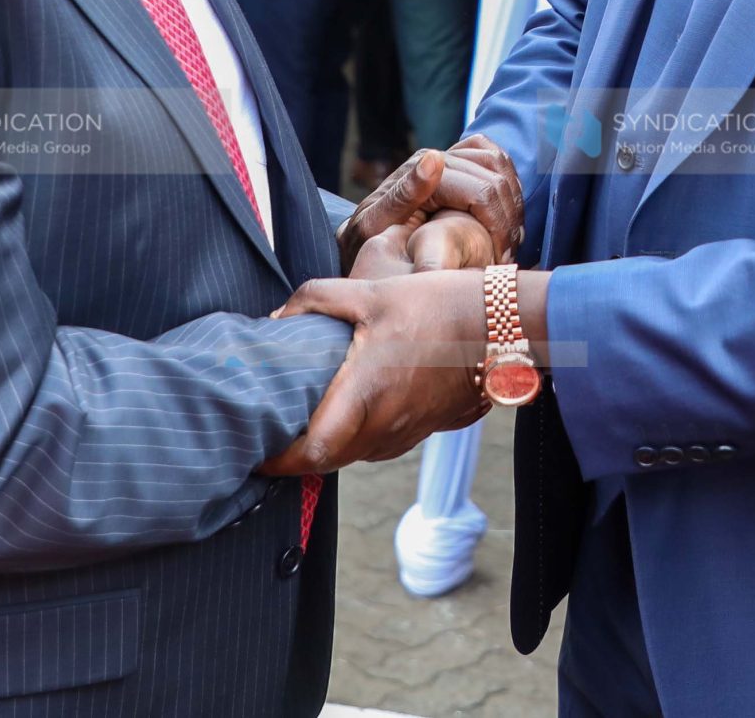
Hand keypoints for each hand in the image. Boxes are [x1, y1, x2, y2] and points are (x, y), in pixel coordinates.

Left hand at [261, 270, 491, 472]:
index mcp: (367, 393)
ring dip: (325, 446)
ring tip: (301, 419)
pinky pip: (376, 446)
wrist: (501, 325)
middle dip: (294, 456)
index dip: (277, 461)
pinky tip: (346, 410)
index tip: (253, 451)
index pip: (312, 452)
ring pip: (352, 456)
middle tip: (268, 434)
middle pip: (326, 462)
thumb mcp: (372, 292)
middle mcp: (385, 424)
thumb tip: (277, 317)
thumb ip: (317, 299)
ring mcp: (406, 433)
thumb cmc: (437, 305)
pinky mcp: (421, 431)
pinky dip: (353, 438)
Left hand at [336, 140, 521, 273]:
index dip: (498, 227)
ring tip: (510, 241)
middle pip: (496, 181)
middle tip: (507, 258)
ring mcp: (447, 158)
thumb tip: (435, 159)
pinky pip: (494, 159)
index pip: (482, 191)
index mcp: (421, 170)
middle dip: (509, 221)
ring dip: (512, 204)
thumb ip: (403, 196)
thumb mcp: (375, 227)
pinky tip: (505, 216)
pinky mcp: (456, 163)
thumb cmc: (365, 242)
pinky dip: (508, 183)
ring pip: (501, 166)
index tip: (499, 261)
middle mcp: (436, 158)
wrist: (359, 239)